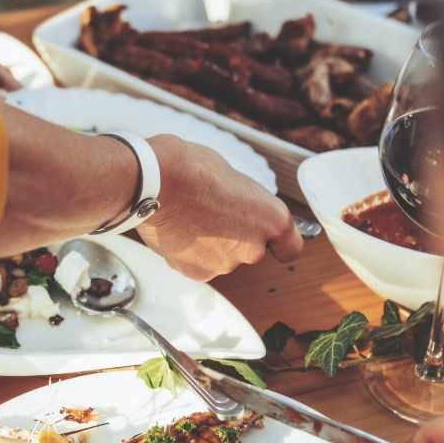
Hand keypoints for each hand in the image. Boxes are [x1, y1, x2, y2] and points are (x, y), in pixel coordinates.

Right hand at [137, 135, 303, 280]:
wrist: (153, 182)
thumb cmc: (192, 169)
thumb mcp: (233, 177)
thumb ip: (245, 203)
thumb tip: (239, 211)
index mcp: (272, 220)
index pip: (290, 247)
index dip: (278, 242)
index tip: (270, 238)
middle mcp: (253, 248)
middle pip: (251, 249)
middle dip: (235, 235)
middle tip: (215, 212)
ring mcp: (224, 264)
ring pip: (222, 257)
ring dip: (211, 244)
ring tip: (191, 217)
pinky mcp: (196, 272)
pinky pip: (199, 263)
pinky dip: (190, 252)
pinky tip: (179, 229)